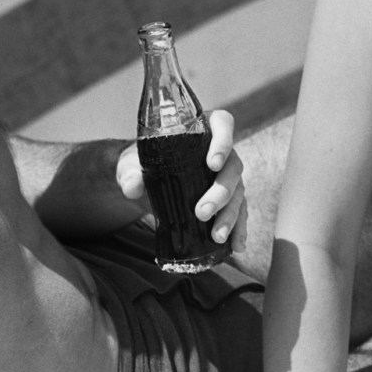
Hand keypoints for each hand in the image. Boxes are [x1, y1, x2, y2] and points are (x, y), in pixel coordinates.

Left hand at [113, 109, 244, 249]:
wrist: (145, 179)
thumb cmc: (142, 161)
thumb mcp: (132, 163)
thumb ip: (131, 172)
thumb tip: (133, 188)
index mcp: (203, 131)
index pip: (223, 125)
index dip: (223, 142)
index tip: (212, 164)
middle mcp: (221, 153)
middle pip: (233, 167)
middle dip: (221, 192)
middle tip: (202, 212)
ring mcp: (226, 177)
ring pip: (238, 193)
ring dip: (230, 216)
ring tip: (217, 237)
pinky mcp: (226, 199)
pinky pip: (239, 212)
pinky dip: (239, 229)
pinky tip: (236, 246)